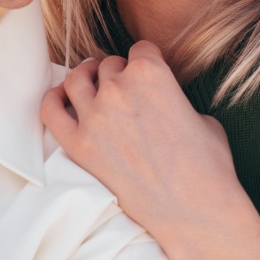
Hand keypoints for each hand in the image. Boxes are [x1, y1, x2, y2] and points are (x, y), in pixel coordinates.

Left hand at [41, 40, 242, 245]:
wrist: (194, 211)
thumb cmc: (208, 167)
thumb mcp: (202, 116)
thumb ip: (174, 98)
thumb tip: (163, 101)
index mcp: (151, 72)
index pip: (139, 49)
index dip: (146, 60)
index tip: (146, 73)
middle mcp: (118, 88)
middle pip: (108, 65)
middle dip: (117, 74)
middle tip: (123, 90)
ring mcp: (94, 116)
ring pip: (77, 79)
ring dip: (86, 79)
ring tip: (92, 86)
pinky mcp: (79, 146)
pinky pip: (51, 111)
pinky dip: (54, 100)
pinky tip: (62, 101)